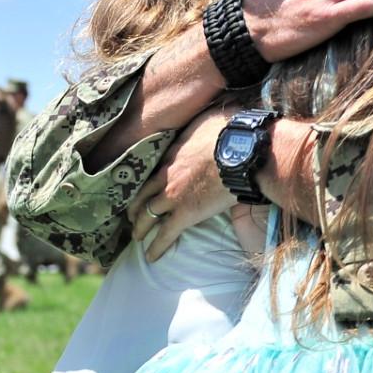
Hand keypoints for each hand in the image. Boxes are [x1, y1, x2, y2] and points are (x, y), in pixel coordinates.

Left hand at [126, 107, 236, 260]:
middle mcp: (167, 177)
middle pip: (142, 195)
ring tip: (137, 239)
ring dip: (140, 229)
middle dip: (134, 209)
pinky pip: (165, 234)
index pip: (152, 172)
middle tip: (131, 218)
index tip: (142, 191)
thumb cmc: (231, 132)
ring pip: (148, 216)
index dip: (145, 184)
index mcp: (172, 155)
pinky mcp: (186, 214)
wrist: (241, 152)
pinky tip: (151, 257)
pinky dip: (156, 247)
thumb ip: (203, 125)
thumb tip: (212, 115)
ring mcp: (174, 196)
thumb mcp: (210, 120)